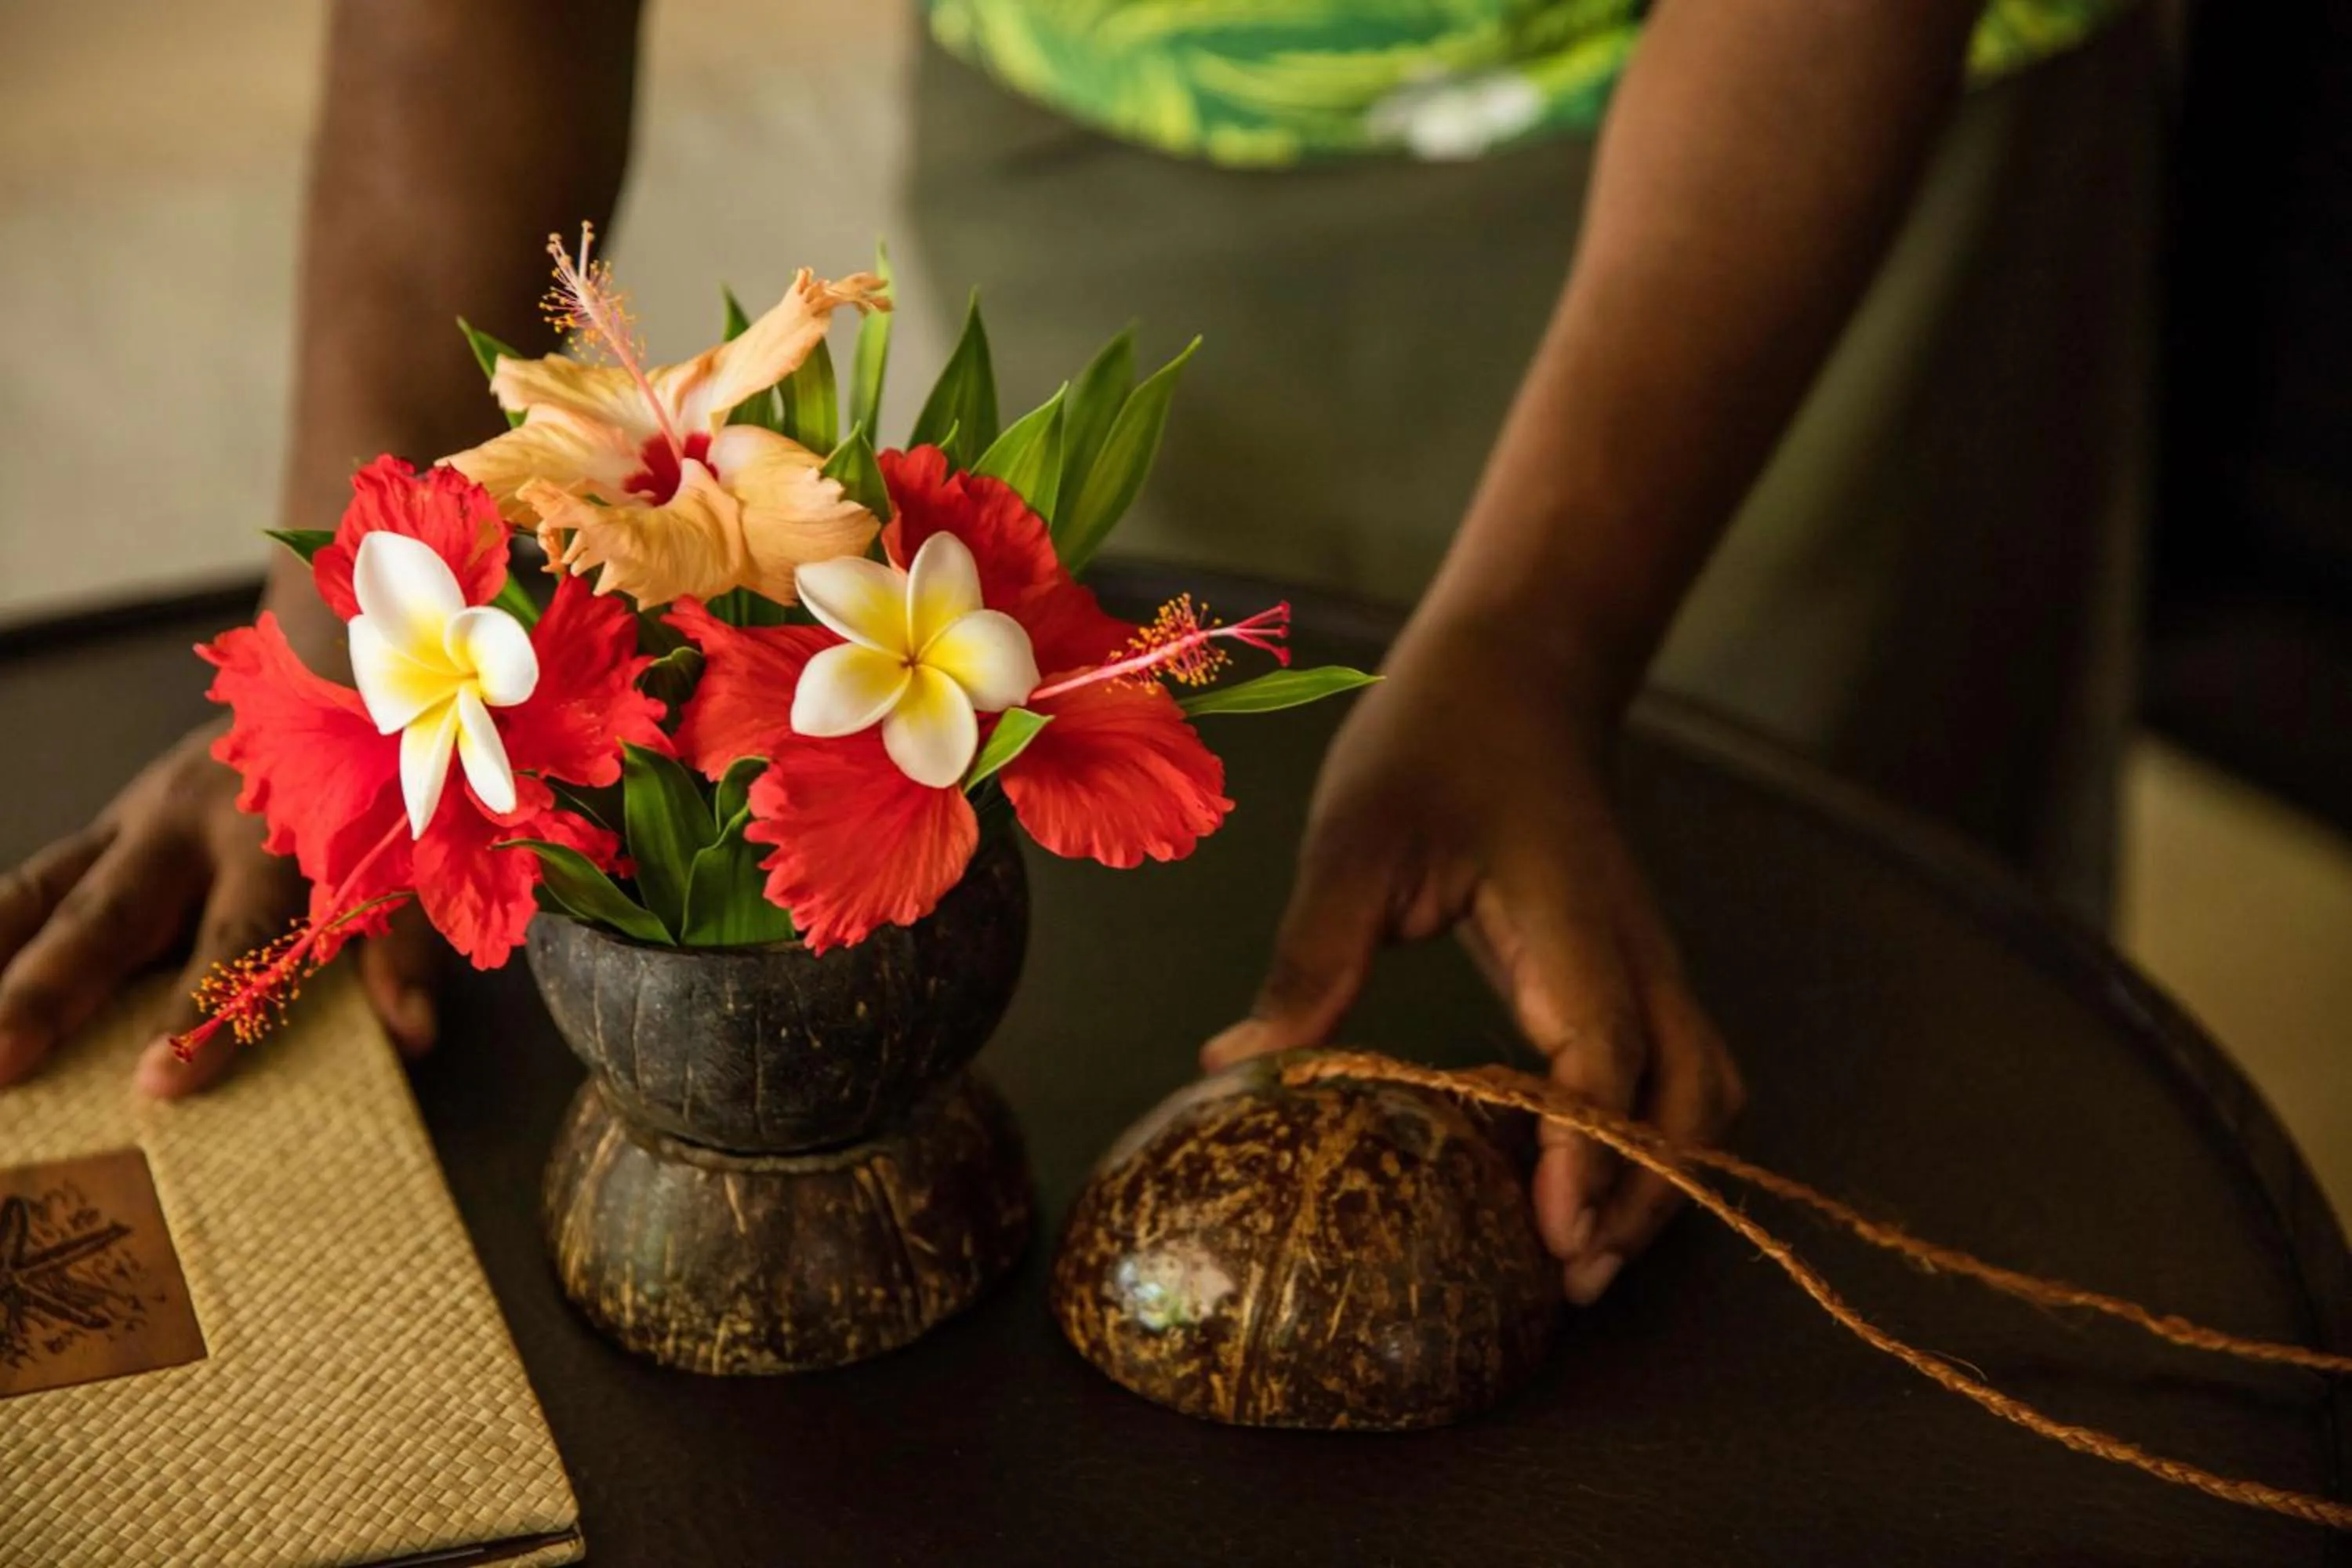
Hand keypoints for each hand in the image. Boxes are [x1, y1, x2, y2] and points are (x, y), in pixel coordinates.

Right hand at [0, 718, 439, 1095]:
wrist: (332, 683)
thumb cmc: (375, 789)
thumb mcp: (412, 860)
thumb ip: (407, 948)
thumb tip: (413, 1035)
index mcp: (271, 844)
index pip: (233, 939)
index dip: (200, 1011)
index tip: (160, 1081)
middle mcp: (189, 830)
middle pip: (108, 920)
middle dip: (47, 995)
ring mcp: (135, 823)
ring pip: (44, 893)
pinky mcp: (106, 827)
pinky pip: (32, 880)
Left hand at [1202, 615, 1743, 1303]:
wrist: (1517, 678)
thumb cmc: (1433, 746)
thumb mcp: (1354, 838)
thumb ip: (1312, 953)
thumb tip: (1238, 1065)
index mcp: (1571, 916)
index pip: (1604, 1050)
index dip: (1588, 1149)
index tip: (1556, 1235)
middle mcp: (1634, 949)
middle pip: (1691, 1096)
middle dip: (1647, 1196)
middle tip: (1569, 1281)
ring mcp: (1646, 962)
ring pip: (1701, 1092)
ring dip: (1663, 1178)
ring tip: (1579, 1259)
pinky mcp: (1633, 973)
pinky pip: (1673, 1074)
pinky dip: (1649, 1142)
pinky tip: (1571, 1183)